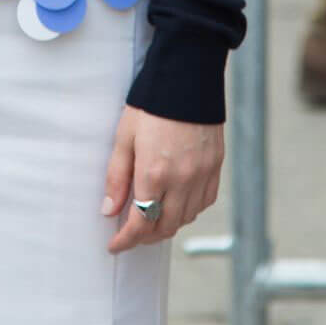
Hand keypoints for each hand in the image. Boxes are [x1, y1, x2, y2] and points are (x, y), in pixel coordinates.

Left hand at [101, 105, 223, 253]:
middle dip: (145, 237)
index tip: (115, 246)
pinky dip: (189, 210)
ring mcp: (202, 174)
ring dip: (167, 225)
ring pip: (186, 218)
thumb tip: (109, 211)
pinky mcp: (216, 166)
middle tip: (130, 235)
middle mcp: (182, 179)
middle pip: (164, 227)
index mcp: (154, 173)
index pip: (140, 224)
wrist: (187, 78)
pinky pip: (205, 201)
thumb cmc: (151, 105)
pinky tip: (177, 203)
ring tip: (151, 219)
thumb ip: (116, 178)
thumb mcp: (124, 138)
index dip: (125, 241)